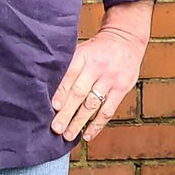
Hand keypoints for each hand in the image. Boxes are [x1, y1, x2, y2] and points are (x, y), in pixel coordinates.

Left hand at [50, 0, 153, 142]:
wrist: (125, 39)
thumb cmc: (97, 48)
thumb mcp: (82, 49)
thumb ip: (69, 66)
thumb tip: (49, 87)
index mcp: (84, 55)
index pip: (70, 75)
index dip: (61, 92)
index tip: (53, 107)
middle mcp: (97, 67)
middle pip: (80, 93)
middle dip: (67, 112)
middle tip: (56, 128)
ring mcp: (111, 79)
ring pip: (93, 104)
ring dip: (79, 122)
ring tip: (68, 135)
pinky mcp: (122, 89)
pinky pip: (108, 111)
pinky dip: (97, 125)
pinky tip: (87, 135)